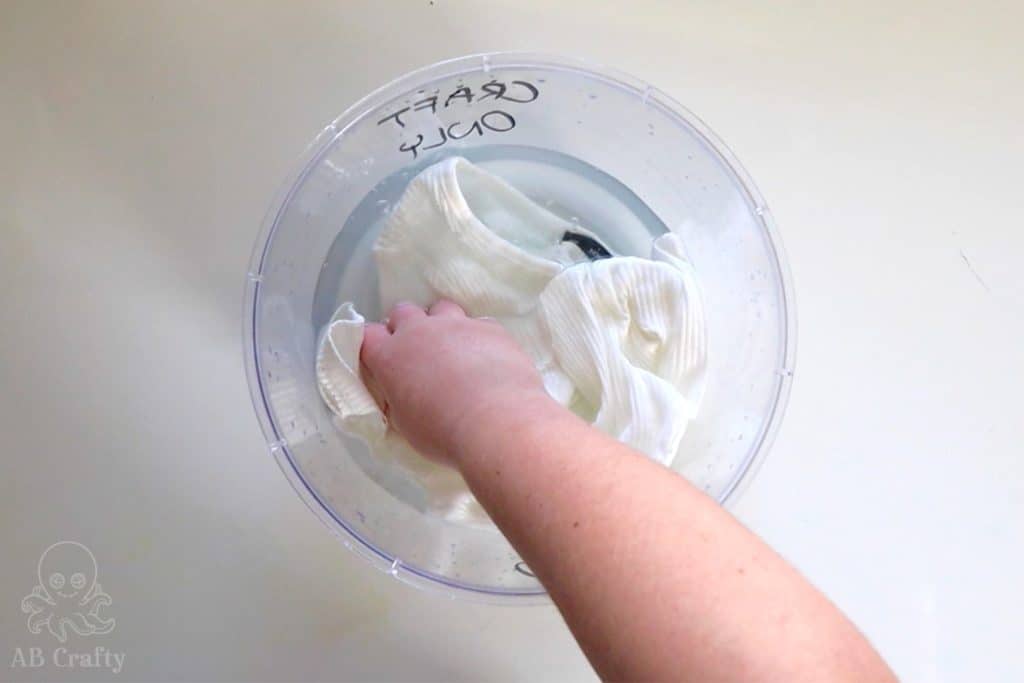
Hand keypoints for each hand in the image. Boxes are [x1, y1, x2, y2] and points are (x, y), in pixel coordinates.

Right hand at [360, 300, 553, 465]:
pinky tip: (487, 358)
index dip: (373, 344)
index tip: (380, 357)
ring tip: (453, 349)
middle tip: (416, 352)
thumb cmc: (443, 432)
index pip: (367, 335)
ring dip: (441, 323)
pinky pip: (479, 323)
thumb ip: (399, 398)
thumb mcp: (405, 423)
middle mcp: (420, 332)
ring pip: (441, 308)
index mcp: (391, 357)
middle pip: (403, 311)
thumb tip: (403, 393)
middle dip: (405, 326)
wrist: (496, 421)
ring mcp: (456, 325)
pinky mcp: (489, 328)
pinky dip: (478, 337)